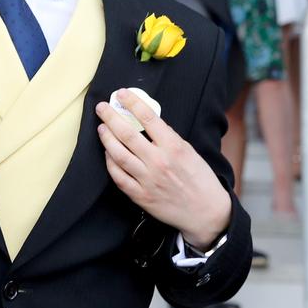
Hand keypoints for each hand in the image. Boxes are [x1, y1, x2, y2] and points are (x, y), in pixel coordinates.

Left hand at [96, 89, 231, 249]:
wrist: (206, 213)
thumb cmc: (200, 179)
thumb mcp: (190, 152)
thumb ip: (168, 137)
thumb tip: (146, 121)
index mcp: (174, 147)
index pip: (148, 118)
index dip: (132, 103)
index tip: (122, 94)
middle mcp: (158, 162)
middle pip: (127, 134)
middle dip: (111, 117)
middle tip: (102, 107)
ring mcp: (147, 179)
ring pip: (118, 154)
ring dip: (106, 138)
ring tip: (101, 128)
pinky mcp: (140, 195)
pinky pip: (118, 176)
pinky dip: (110, 163)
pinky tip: (107, 153)